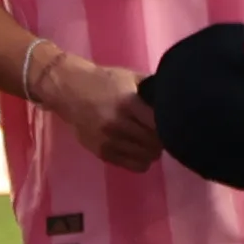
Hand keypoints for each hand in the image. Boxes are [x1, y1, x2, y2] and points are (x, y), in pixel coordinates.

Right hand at [35, 45, 162, 170]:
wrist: (67, 89)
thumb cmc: (102, 81)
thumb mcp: (129, 77)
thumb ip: (152, 89)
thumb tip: (175, 98)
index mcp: (128, 103)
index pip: (160, 124)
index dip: (171, 125)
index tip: (173, 122)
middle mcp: (118, 124)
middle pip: (155, 143)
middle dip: (163, 139)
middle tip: (163, 133)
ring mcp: (108, 141)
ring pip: (146, 157)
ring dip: (153, 150)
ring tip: (150, 141)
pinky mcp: (101, 152)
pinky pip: (132, 165)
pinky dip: (141, 160)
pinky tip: (139, 149)